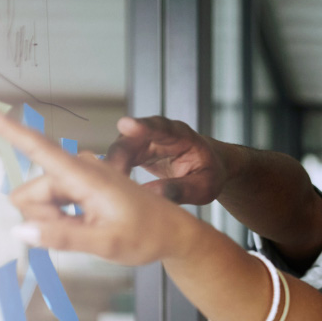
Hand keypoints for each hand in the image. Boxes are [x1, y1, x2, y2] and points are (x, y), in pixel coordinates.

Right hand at [0, 96, 203, 264]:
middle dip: (43, 218)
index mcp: (85, 176)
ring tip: (90, 229)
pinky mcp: (80, 185)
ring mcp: (78, 176)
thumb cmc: (147, 236)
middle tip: (83, 231)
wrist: (173, 233)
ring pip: (38, 201)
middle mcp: (78, 169)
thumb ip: (62, 237)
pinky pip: (51, 203)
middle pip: (29, 193)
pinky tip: (87, 225)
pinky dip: (61, 219)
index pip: (36, 146)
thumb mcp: (106, 244)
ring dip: (54, 221)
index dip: (4, 126)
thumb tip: (21, 232)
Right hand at [103, 116, 224, 205]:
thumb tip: (151, 195)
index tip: (126, 125)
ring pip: (121, 149)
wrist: (209, 167)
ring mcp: (145, 141)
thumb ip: (181, 190)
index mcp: (182, 135)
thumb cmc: (209, 173)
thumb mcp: (204, 186)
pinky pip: (120, 160)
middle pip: (132, 138)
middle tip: (114, 177)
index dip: (143, 126)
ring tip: (111, 188)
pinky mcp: (136, 153)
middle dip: (119, 156)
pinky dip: (115, 173)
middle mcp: (159, 133)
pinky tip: (113, 188)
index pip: (161, 127)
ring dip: (112, 167)